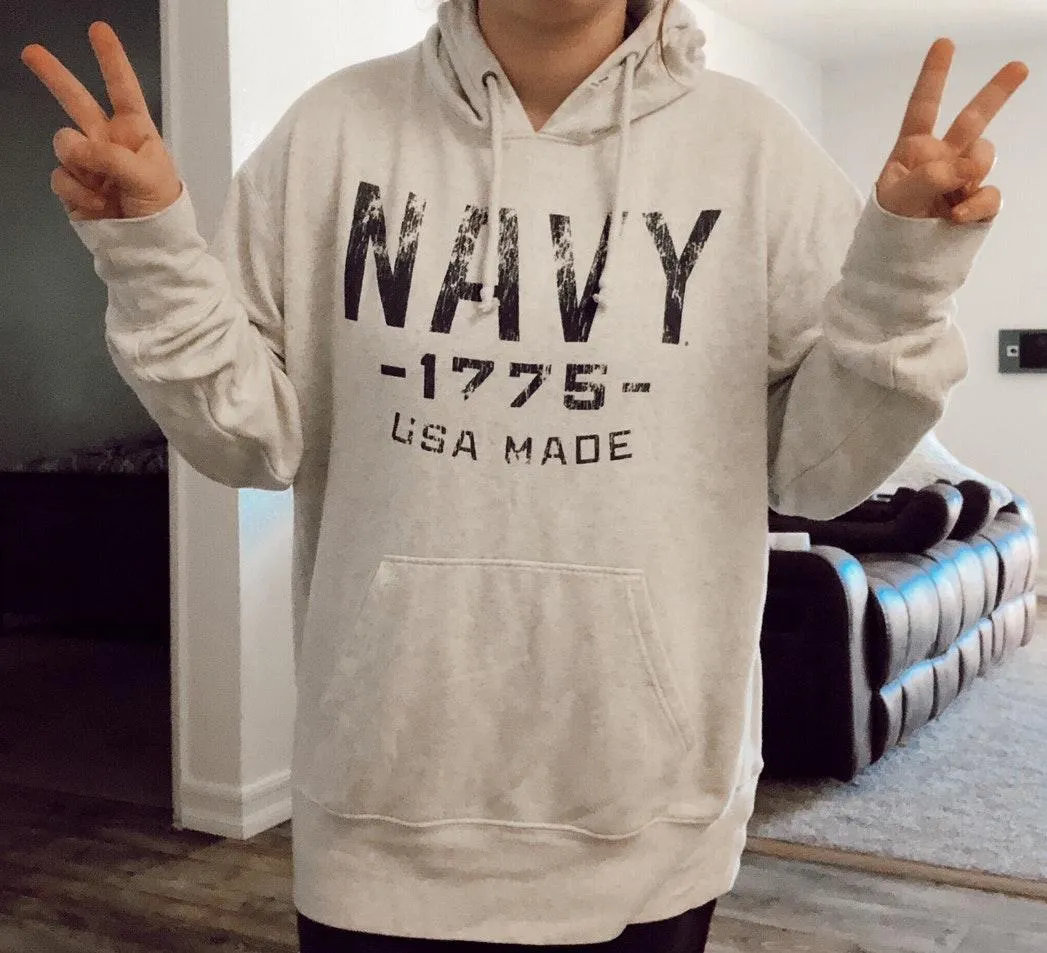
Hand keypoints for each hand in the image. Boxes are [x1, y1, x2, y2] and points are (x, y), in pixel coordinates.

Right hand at [21, 21, 182, 221]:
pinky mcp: (74, 185)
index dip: (112, 60)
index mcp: (136, 134)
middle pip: (77, 101)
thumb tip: (74, 148)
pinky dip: (76, 193)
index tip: (99, 30)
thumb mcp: (147, 179)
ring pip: (63, 144)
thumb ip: (110, 157)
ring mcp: (89, 163)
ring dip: (80, 168)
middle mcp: (110, 142)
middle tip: (31, 51)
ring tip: (105, 192)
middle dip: (54, 76)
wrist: (148, 250)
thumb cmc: (161, 210)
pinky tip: (97, 207)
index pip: (124, 90)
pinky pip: (60, 176)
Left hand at [876, 39, 1027, 223]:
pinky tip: (957, 217)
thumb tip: (968, 167)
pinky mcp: (977, 203)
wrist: (899, 270)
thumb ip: (931, 175)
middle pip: (971, 119)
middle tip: (1020, 66)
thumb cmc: (887, 231)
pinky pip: (990, 192)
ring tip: (950, 200)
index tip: (944, 43)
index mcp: (911, 151)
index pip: (923, 107)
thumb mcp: (898, 198)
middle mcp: (939, 159)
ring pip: (984, 157)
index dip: (935, 75)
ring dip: (973, 173)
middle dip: (997, 93)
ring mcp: (960, 181)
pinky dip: (978, 204)